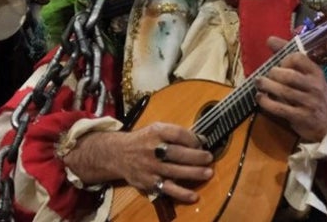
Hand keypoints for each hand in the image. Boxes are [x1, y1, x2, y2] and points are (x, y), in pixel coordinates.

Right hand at [62, 122, 212, 203]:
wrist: (118, 154)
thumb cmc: (144, 140)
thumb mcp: (157, 129)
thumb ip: (176, 133)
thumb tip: (201, 140)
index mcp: (156, 132)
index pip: (178, 134)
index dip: (193, 139)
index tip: (203, 143)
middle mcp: (152, 149)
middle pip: (177, 153)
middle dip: (196, 156)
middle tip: (209, 158)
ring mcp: (150, 167)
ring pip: (174, 171)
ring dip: (193, 173)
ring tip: (208, 173)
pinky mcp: (148, 182)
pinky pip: (166, 188)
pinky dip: (181, 193)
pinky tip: (193, 196)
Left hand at [256, 36, 326, 142]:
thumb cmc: (314, 95)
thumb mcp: (308, 77)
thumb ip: (290, 59)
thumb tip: (269, 39)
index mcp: (317, 72)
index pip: (299, 58)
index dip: (284, 59)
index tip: (278, 63)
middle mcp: (315, 86)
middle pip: (289, 76)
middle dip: (272, 74)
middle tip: (263, 76)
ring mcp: (309, 102)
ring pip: (283, 91)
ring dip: (266, 87)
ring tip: (258, 83)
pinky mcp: (301, 117)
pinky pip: (279, 108)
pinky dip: (266, 102)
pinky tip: (260, 98)